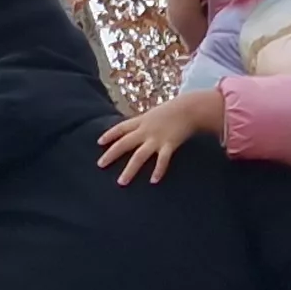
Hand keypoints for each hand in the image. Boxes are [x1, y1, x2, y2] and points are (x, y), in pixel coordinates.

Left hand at [93, 87, 224, 184]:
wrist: (191, 107)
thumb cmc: (174, 111)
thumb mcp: (155, 114)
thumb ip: (144, 123)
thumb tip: (136, 130)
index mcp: (141, 121)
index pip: (121, 128)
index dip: (110, 134)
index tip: (99, 142)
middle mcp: (146, 130)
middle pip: (124, 143)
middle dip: (111, 154)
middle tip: (100, 165)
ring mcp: (157, 138)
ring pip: (139, 156)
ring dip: (130, 169)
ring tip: (121, 182)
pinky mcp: (169, 144)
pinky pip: (162, 159)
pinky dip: (158, 170)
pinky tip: (153, 181)